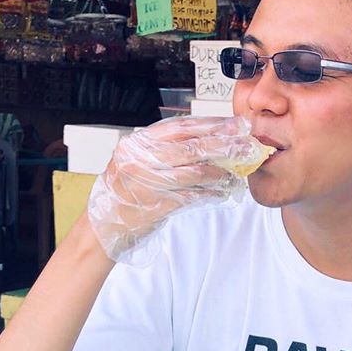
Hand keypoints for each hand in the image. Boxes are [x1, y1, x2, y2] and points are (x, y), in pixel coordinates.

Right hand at [86, 115, 267, 262]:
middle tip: (246, 144)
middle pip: (192, 147)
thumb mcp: (138, 161)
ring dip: (220, 172)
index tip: (235, 124)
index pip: (182, 128)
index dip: (212, 125)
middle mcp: (142, 159)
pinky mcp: (157, 205)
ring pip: (195, 172)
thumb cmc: (125, 192)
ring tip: (237, 172)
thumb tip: (208, 139)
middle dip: (224, 144)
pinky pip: (192, 196)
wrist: (105, 226)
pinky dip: (211, 194)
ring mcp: (148, 182)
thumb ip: (165, 149)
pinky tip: (223, 192)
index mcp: (139, 143)